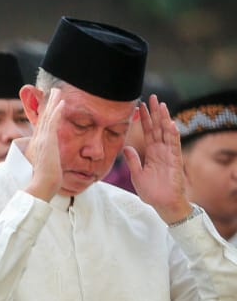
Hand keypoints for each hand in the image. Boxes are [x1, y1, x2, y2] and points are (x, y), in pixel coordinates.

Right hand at [23, 86, 65, 200]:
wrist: (42, 184)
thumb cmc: (44, 181)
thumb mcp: (44, 168)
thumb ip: (45, 161)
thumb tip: (48, 163)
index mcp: (37, 144)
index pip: (42, 125)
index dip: (45, 113)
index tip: (48, 104)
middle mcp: (38, 139)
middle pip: (43, 117)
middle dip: (48, 103)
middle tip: (52, 91)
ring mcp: (42, 139)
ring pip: (47, 116)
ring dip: (53, 102)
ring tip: (57, 91)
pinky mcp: (48, 140)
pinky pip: (53, 122)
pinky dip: (56, 112)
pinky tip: (61, 103)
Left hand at [128, 95, 191, 222]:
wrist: (162, 204)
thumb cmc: (151, 191)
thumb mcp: (136, 174)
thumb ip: (132, 160)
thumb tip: (125, 147)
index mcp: (151, 152)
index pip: (147, 131)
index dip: (144, 119)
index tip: (140, 105)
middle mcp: (161, 150)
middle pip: (157, 127)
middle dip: (154, 113)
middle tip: (152, 97)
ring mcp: (169, 154)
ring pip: (166, 133)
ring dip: (164, 119)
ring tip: (161, 105)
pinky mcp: (175, 161)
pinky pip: (174, 146)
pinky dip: (172, 134)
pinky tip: (170, 124)